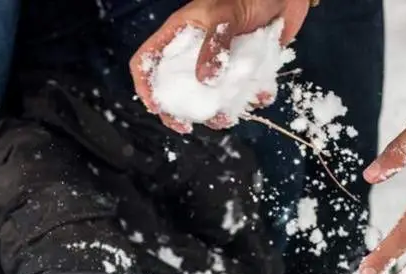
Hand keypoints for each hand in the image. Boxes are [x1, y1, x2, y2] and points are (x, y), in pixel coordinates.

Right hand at [131, 0, 310, 131]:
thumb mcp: (226, 14)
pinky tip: (259, 96)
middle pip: (174, 87)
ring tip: (228, 117)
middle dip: (179, 110)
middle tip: (187, 125)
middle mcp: (195, 52)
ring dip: (216, 112)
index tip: (156, 107)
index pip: (147, 61)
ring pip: (208, 96)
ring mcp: (219, 63)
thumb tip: (204, 80)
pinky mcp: (243, 69)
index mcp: (180, 34)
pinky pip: (241, 92)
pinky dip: (250, 100)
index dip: (146, 85)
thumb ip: (214, 46)